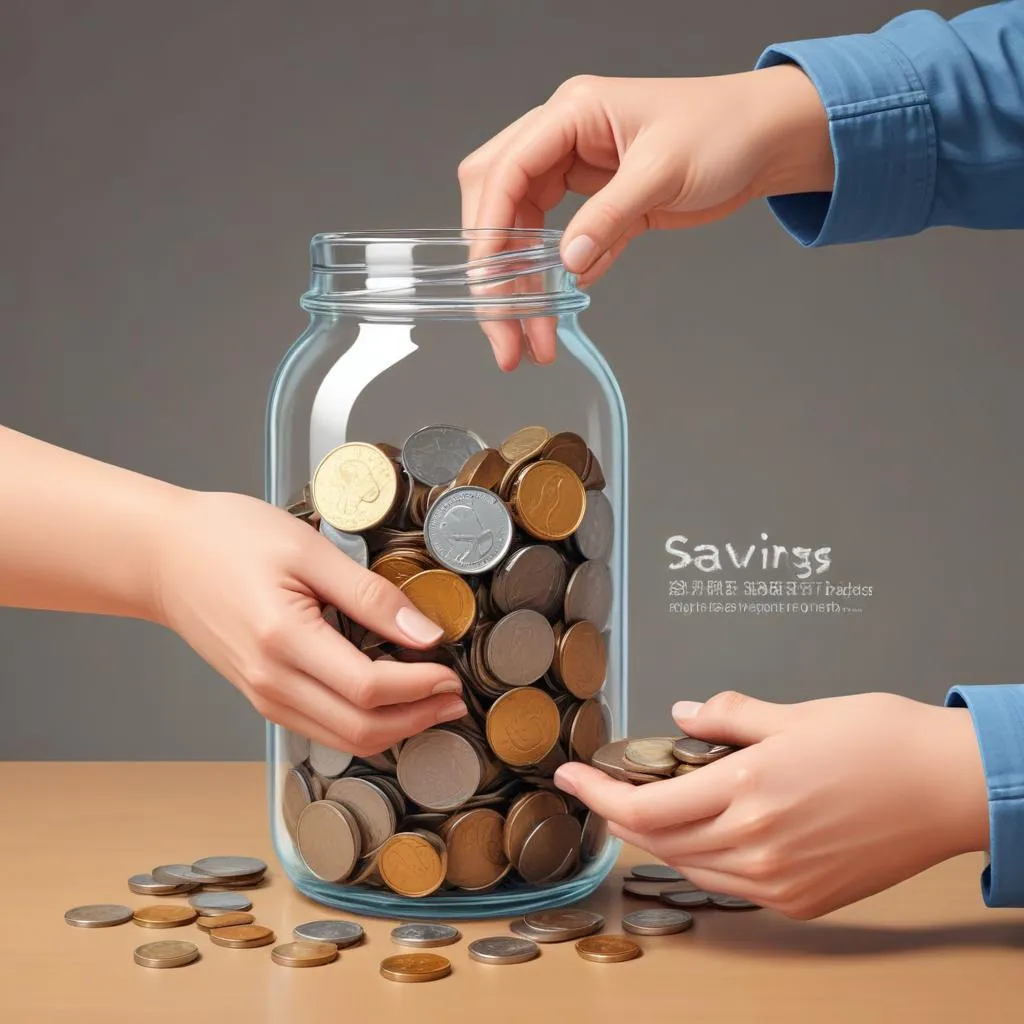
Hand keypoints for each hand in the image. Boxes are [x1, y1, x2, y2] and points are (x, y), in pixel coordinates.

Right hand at [152, 490, 466, 755]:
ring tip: (432, 702)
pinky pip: (320, 727)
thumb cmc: (228, 539)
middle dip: (417, 718)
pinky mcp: (261, 695)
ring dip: (395, 728)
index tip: (451, 671)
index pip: (368, 688)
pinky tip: (389, 701)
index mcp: (283, 640)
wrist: (164, 556)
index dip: (420, 687)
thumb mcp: (308, 550)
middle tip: (455, 697)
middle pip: (359, 728)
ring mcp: (262, 695)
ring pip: (341, 738)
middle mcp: (270, 681)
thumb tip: (425, 632)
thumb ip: (369, 594)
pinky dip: (362, 723)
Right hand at [459, 67, 832, 368]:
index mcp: (571, 115)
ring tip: (532, 342)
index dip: (488, 229)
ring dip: (523, 288)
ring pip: (524, 234)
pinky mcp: (599, 206)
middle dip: (493, 269)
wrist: (768, 140)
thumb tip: (566, 264)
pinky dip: (557, 281)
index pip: (505, 171)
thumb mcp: (663, 170)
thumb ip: (609, 216)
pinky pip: (561, 248)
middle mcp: (563, 142)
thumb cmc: (724, 130)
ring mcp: (578, 177)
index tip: (487, 284)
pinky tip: (560, 313)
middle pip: (499, 205)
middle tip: (502, 329)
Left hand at [553, 691, 988, 918]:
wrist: (948, 787)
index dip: (597, 795)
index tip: (570, 777)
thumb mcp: (794, 713)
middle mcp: (757, 841)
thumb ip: (729, 716)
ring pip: (690, 865)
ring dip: (660, 836)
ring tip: (651, 802)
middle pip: (659, 840)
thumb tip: (681, 715)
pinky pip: (729, 883)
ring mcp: (780, 878)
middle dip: (621, 813)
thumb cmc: (879, 740)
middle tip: (605, 785)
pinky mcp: (802, 899)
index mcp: (749, 787)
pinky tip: (704, 830)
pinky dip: (703, 858)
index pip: (644, 807)